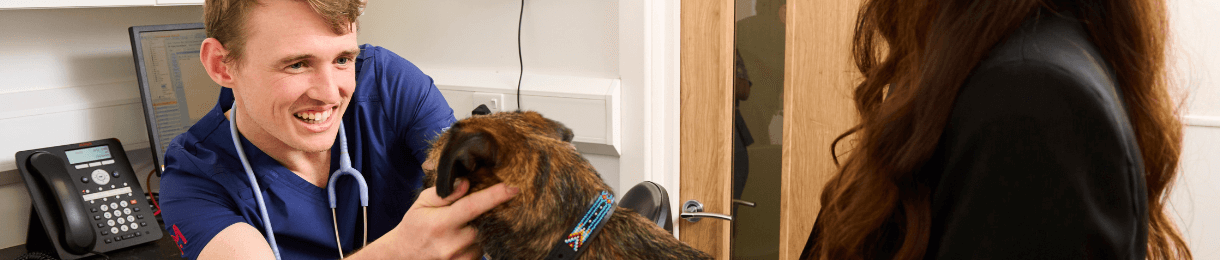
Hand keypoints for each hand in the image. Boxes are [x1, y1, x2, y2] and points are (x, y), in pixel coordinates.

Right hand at [375, 179, 517, 258]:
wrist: (404, 256)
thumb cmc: (415, 226)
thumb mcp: (422, 203)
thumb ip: (445, 193)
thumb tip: (466, 183)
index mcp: (441, 224)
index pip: (473, 206)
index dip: (495, 196)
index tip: (513, 188)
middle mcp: (452, 244)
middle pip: (484, 222)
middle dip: (484, 214)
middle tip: (470, 212)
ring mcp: (460, 259)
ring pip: (484, 238)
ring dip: (479, 230)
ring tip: (458, 230)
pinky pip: (481, 251)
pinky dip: (475, 243)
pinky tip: (460, 241)